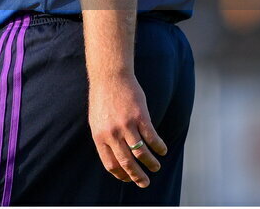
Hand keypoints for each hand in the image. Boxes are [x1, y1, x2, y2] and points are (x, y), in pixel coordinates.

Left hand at [88, 72, 167, 187]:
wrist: (110, 76)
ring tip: (156, 167)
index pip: (111, 164)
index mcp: (99, 136)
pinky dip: (159, 147)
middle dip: (137, 176)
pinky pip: (152, 138)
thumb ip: (105, 139)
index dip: (122, 175)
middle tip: (145, 183)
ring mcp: (126, 125)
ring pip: (141, 153)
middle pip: (127, 162)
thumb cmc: (103, 99)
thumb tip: (115, 159)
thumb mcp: (97, 121)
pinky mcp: (140, 116)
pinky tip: (162, 150)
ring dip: (151, 163)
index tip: (129, 178)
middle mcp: (112, 133)